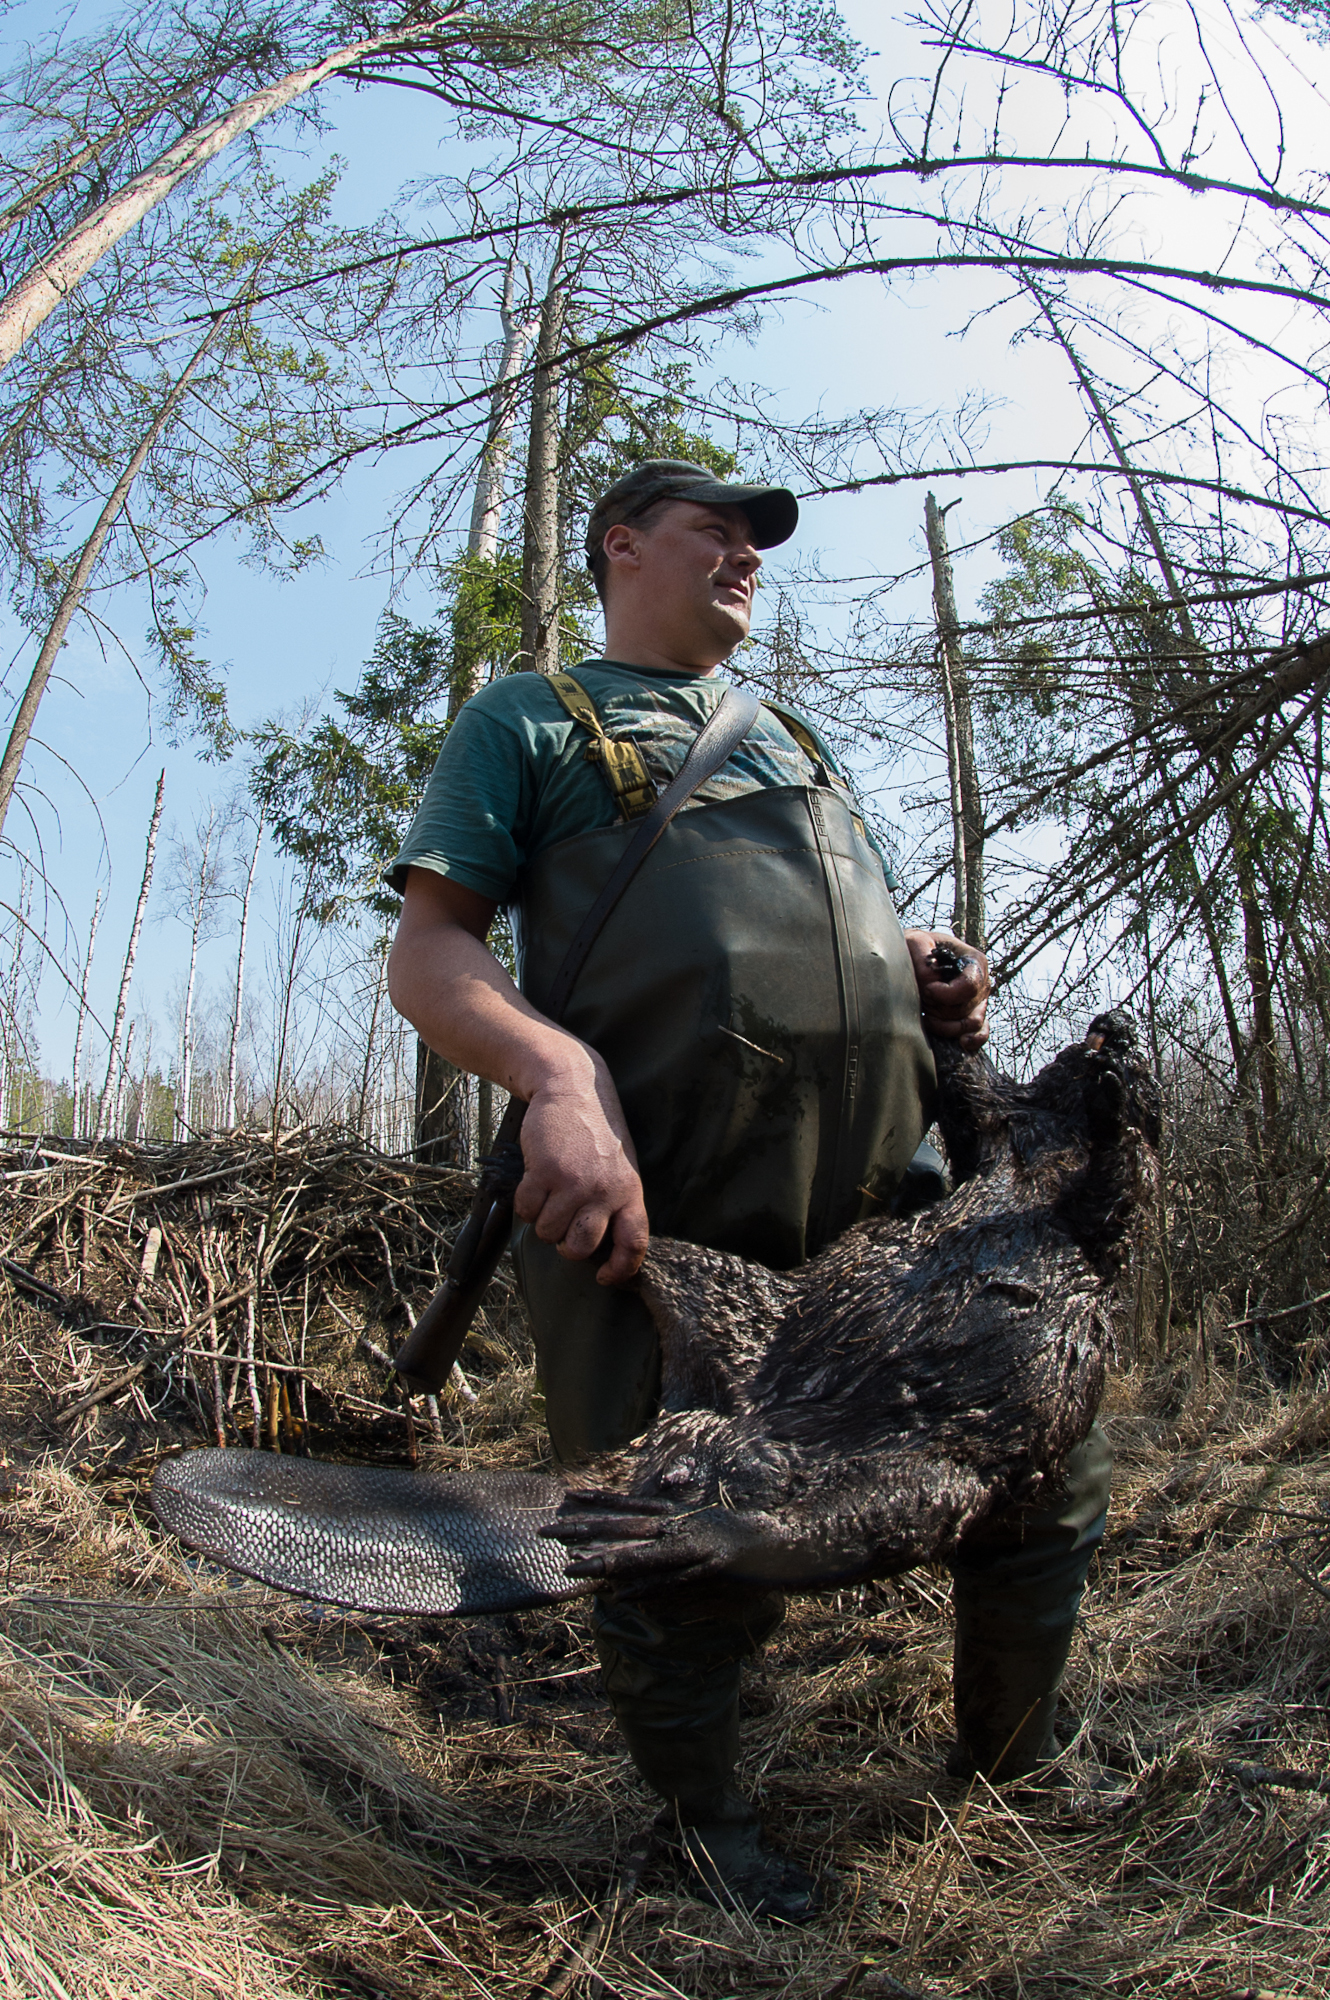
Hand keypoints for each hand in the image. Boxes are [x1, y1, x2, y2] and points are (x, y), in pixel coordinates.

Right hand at [513, 1059, 649, 1283]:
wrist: (571, 1085)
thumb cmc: (594, 1130)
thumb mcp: (620, 1164)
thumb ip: (615, 1200)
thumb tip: (601, 1242)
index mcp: (630, 1191)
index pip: (634, 1242)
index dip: (621, 1269)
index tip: (606, 1278)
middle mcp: (605, 1191)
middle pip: (581, 1247)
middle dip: (566, 1245)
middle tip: (562, 1225)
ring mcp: (574, 1183)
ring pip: (548, 1233)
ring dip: (541, 1220)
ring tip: (548, 1194)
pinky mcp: (545, 1173)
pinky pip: (526, 1211)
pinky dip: (524, 1203)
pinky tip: (533, 1181)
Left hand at [904, 929, 990, 1050]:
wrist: (915, 956)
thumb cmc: (917, 948)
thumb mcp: (916, 942)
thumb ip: (923, 961)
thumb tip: (932, 985)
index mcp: (974, 961)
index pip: (969, 986)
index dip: (946, 994)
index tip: (927, 990)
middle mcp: (982, 983)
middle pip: (964, 1008)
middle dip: (937, 1007)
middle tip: (921, 996)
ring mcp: (980, 1002)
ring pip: (969, 1024)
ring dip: (943, 1024)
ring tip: (926, 1012)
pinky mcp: (974, 1017)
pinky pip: (981, 1033)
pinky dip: (973, 1040)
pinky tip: (962, 1043)